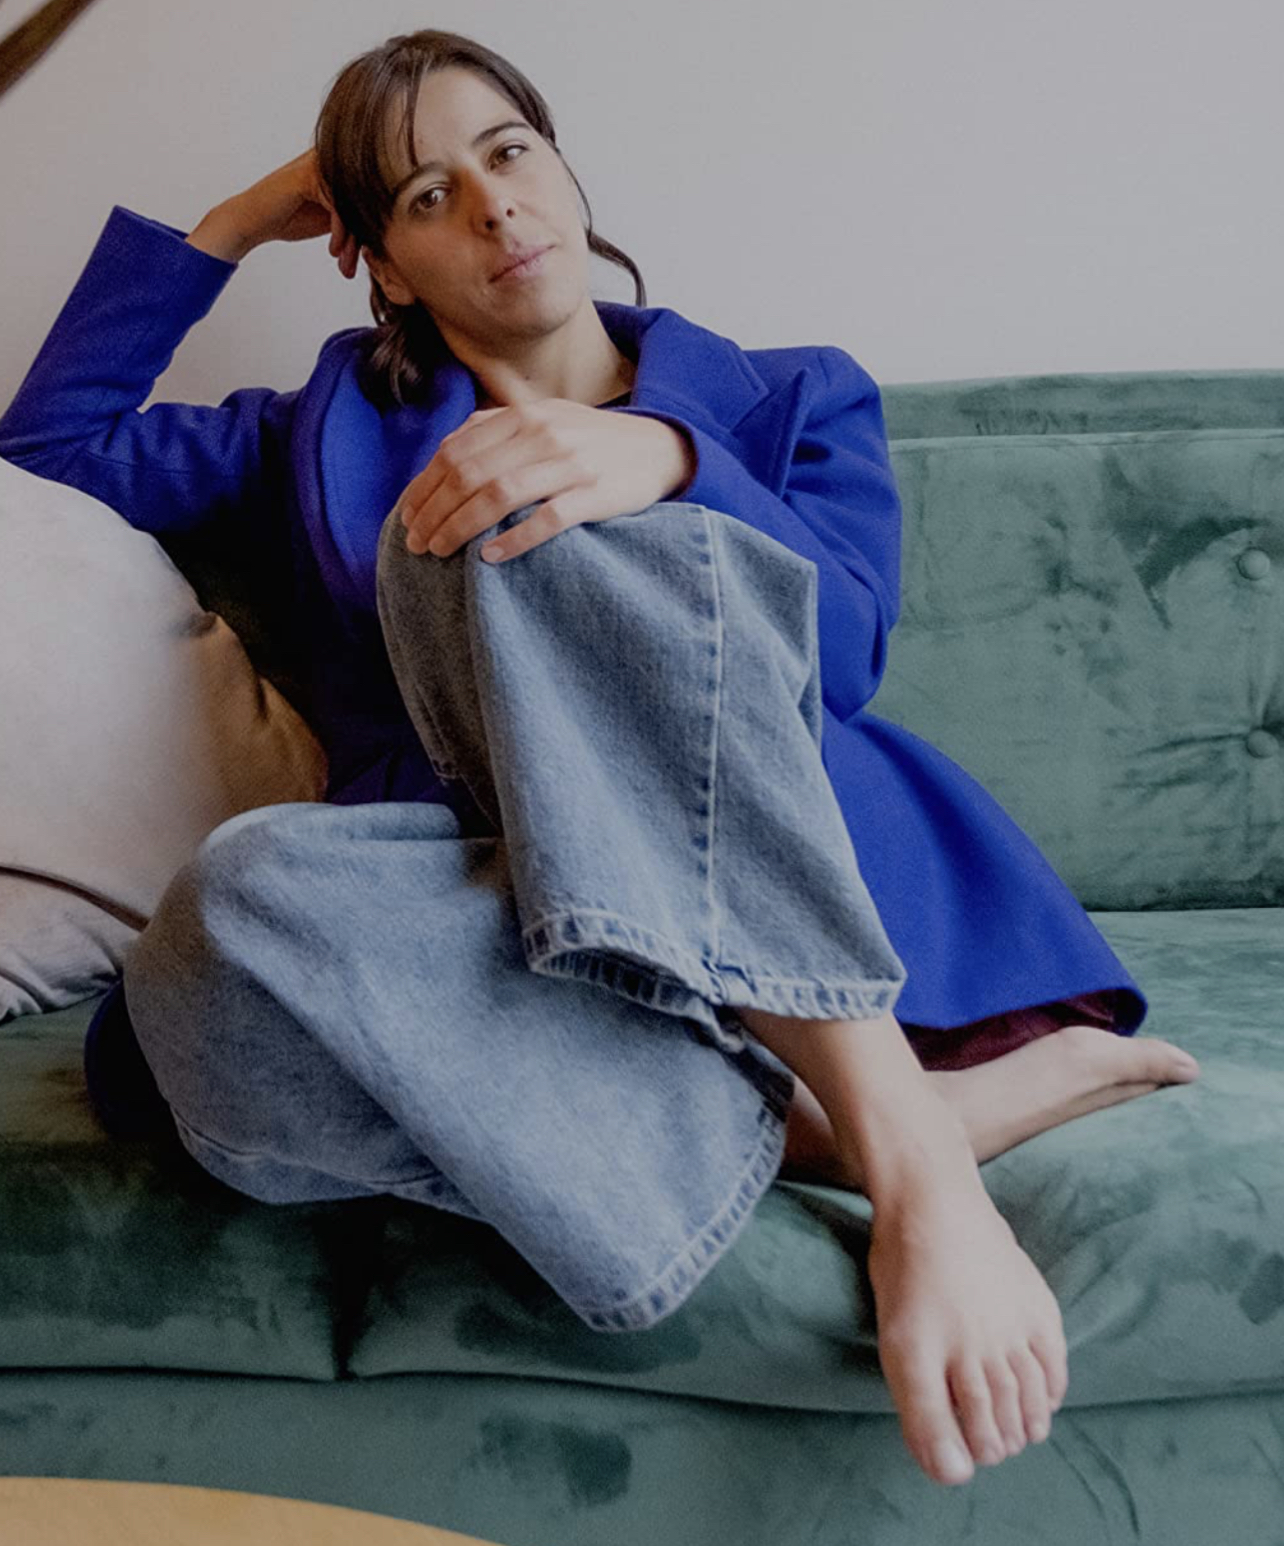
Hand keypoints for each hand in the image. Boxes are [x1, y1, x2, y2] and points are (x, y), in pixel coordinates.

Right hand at [189, 149, 358, 276]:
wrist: (255, 220)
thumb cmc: (293, 218)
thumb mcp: (335, 220)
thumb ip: (359, 218)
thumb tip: (393, 234)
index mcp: (345, 169)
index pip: (372, 200)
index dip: (371, 232)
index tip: (368, 260)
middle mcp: (336, 161)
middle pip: (365, 203)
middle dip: (362, 239)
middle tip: (353, 268)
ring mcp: (322, 164)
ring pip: (353, 206)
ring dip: (350, 240)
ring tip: (343, 263)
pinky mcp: (310, 174)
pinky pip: (337, 205)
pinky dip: (339, 231)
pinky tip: (333, 250)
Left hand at [397, 400, 696, 563]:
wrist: (659, 448)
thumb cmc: (593, 441)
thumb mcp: (546, 419)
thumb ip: (499, 428)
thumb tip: (448, 452)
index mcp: (523, 415)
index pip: (456, 451)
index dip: (425, 486)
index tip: (408, 517)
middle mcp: (542, 434)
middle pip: (470, 474)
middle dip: (435, 512)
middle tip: (416, 543)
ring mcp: (570, 464)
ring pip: (499, 495)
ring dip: (461, 526)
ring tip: (440, 551)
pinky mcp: (595, 494)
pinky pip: (546, 519)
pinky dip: (514, 538)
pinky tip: (489, 557)